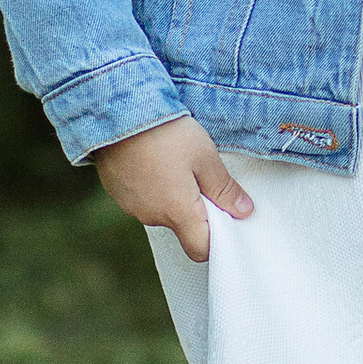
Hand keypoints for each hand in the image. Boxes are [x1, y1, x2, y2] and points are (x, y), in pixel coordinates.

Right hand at [91, 116, 252, 265]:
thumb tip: (244, 211)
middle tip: (203, 177)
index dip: (217, 240)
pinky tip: (155, 160)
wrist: (119, 114)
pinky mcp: (118, 192)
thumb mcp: (205, 157)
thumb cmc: (166, 134)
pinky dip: (153, 187)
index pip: (200, 249)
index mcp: (177, 212)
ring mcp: (132, 206)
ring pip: (162, 211)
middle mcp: (152, 216)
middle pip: (182, 227)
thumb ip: (224, 189)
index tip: (226, 216)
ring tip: (175, 161)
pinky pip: (143, 199)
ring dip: (173, 196)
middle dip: (197, 210)